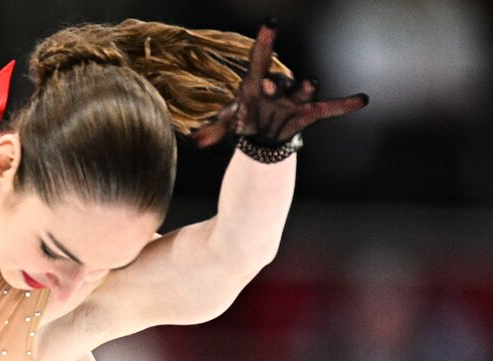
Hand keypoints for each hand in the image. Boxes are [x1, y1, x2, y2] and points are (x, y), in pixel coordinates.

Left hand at [190, 18, 368, 148]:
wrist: (264, 135)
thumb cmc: (246, 119)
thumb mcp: (229, 123)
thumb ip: (213, 131)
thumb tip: (194, 142)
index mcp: (256, 83)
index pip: (259, 59)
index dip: (264, 42)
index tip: (270, 23)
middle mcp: (278, 87)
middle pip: (278, 81)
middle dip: (273, 84)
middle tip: (266, 84)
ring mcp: (295, 99)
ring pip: (303, 91)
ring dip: (306, 88)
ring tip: (311, 84)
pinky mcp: (310, 112)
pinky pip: (330, 107)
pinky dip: (344, 104)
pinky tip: (361, 99)